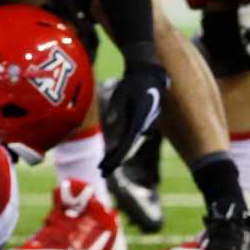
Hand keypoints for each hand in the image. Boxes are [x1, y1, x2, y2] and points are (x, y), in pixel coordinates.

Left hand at [100, 60, 166, 175]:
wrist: (148, 76)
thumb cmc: (133, 83)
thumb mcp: (122, 92)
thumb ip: (117, 107)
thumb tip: (112, 121)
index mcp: (140, 120)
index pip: (128, 143)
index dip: (117, 156)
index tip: (109, 166)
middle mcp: (143, 127)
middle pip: (128, 148)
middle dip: (115, 161)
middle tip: (101, 172)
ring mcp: (142, 127)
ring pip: (128, 146)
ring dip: (116, 156)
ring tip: (102, 167)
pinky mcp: (139, 124)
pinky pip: (128, 140)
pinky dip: (119, 148)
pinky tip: (109, 155)